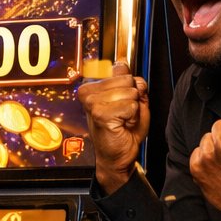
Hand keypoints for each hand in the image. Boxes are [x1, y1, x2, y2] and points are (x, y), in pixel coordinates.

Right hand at [78, 61, 149, 192]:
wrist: (119, 156)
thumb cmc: (123, 131)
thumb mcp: (131, 100)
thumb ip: (129, 81)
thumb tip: (122, 64)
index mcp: (93, 87)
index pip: (122, 71)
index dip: (131, 87)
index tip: (123, 103)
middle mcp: (88, 92)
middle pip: (128, 80)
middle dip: (133, 98)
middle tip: (124, 114)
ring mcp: (92, 103)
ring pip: (130, 93)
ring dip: (132, 109)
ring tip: (122, 120)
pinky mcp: (100, 114)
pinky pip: (131, 106)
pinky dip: (132, 117)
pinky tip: (121, 125)